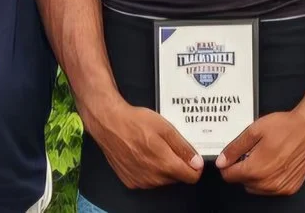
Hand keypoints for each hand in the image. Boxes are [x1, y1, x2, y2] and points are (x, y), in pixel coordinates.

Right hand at [83, 101, 202, 189]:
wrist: (108, 123)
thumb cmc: (135, 122)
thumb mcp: (165, 128)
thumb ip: (182, 148)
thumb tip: (197, 163)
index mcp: (165, 164)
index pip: (191, 177)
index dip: (194, 167)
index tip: (191, 157)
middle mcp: (153, 178)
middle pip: (177, 178)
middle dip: (177, 164)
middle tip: (167, 146)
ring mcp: (140, 181)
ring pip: (162, 180)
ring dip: (162, 168)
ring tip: (152, 148)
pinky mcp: (130, 181)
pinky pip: (148, 180)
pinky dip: (149, 170)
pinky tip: (141, 154)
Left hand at [214, 105, 304, 195]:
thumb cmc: (286, 127)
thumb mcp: (254, 131)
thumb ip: (235, 148)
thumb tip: (222, 161)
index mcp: (255, 169)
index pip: (229, 176)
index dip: (228, 163)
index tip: (233, 155)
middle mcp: (267, 183)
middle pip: (242, 182)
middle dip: (242, 168)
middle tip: (252, 151)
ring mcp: (280, 187)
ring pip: (256, 187)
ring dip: (255, 175)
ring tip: (265, 156)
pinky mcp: (290, 187)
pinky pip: (271, 188)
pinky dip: (269, 179)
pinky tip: (276, 162)